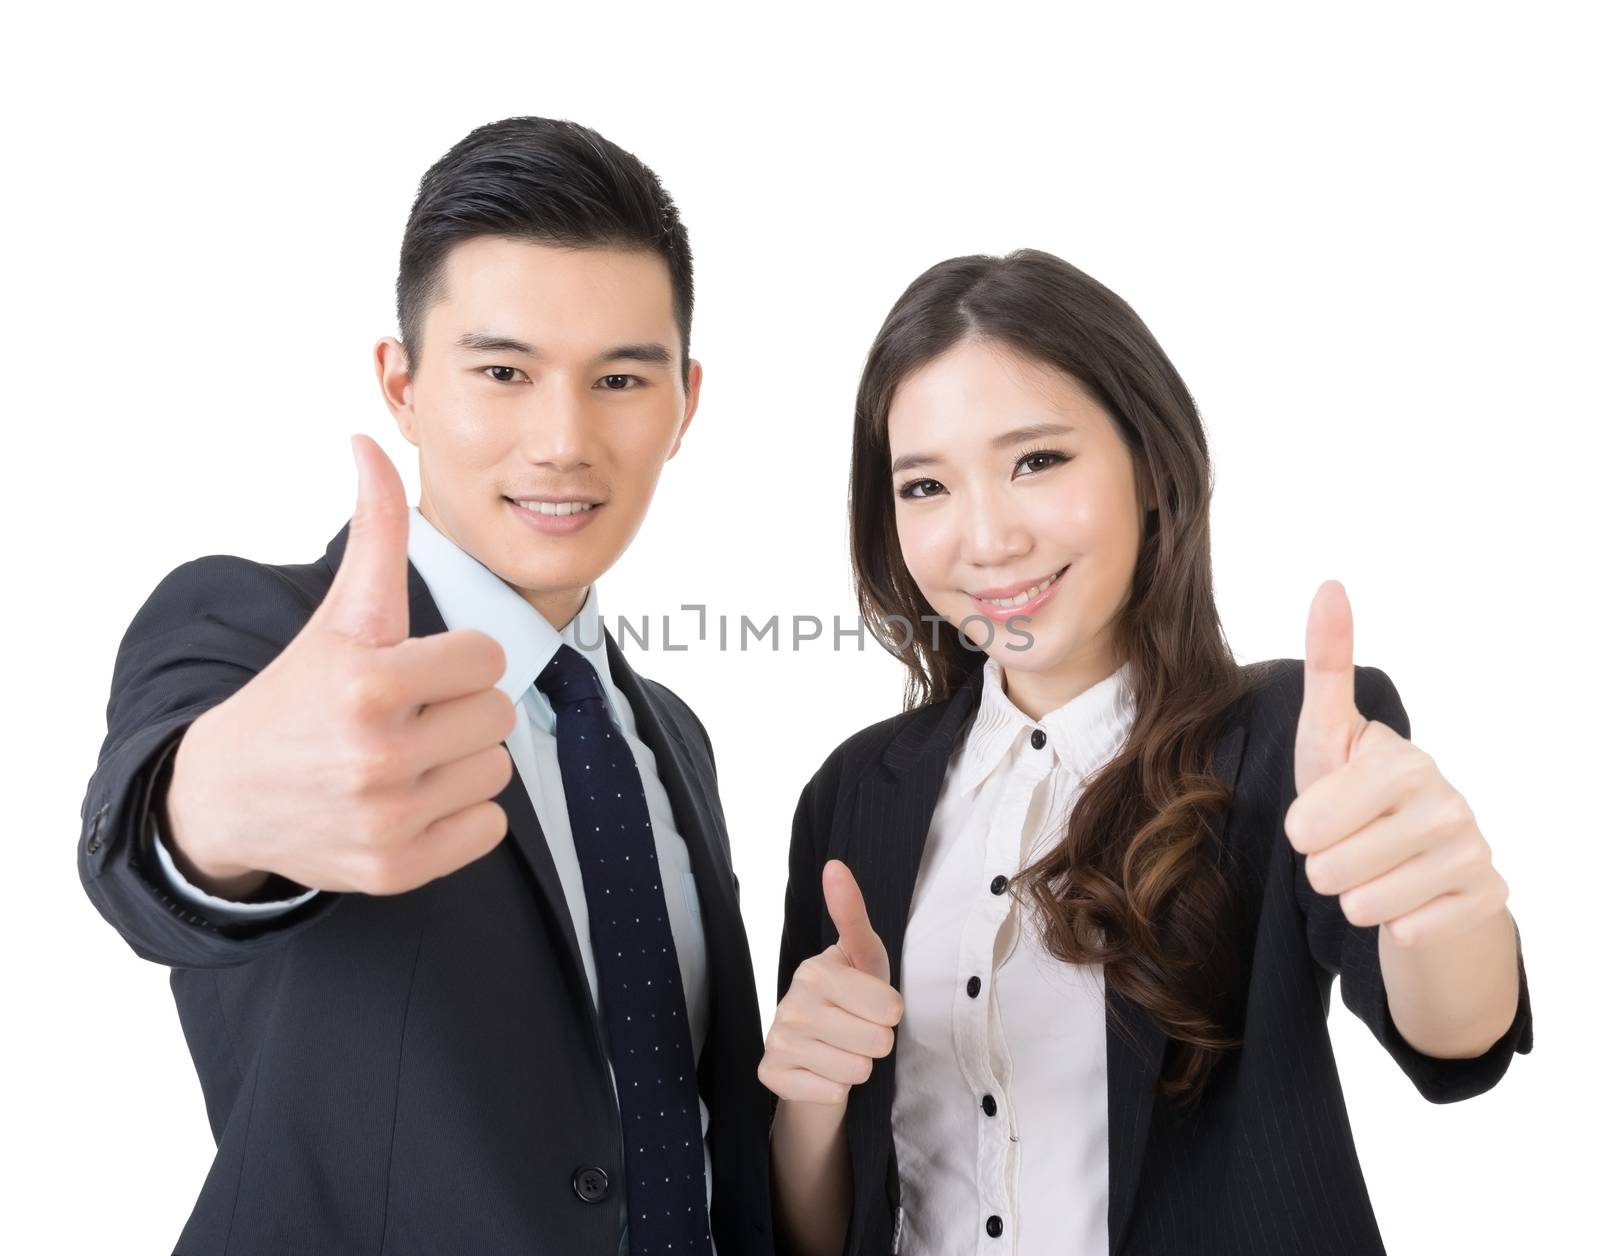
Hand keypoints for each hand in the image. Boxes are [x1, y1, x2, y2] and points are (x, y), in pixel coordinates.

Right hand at [163, 434, 517, 896]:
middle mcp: (377, 757)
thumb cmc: (299, 692)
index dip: (455, 658)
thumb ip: (374, 531)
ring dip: (461, 760)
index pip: (487, 658)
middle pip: (499, 715)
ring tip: (404, 756)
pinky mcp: (395, 871)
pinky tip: (410, 799)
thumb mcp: (339, 614)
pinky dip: (459, 815)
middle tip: (407, 714)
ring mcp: (387, 821)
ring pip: (497, 770)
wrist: (225, 795)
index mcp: (367, 685)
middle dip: (460, 707)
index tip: (413, 668)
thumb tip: (368, 441)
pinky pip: (488, 828)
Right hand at [760, 860, 903, 1104]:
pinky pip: (832, 1093)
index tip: (870, 1004)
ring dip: (857, 1066)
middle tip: (856, 1030)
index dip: (890, 1012)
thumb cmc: (850, 999)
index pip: (891, 1008)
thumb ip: (853, 915)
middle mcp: (790, 1002)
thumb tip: (834, 865)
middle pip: (878, 1041)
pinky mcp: (771, 1074)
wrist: (815, 1052)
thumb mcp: (863, 958)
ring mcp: (777, 1039)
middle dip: (876, 1041)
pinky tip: (821, 1071)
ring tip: (840, 1050)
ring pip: (857, 1070)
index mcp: (815, 970)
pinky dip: (835, 1089)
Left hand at [1284, 579, 1508, 948]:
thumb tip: (1330, 584)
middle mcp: (1447, 799)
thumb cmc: (1356, 794)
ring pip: (1364, 904)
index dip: (1301, 831)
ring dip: (1357, 896)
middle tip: (1349, 846)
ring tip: (1374, 870)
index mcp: (1400, 760)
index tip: (1319, 816)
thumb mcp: (1327, 735)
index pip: (1307, 826)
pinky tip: (1410, 896)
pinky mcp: (1487, 897)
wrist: (1418, 864)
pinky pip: (1406, 931)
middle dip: (1326, 867)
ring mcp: (1473, 850)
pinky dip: (1396, 924)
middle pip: (1330, 870)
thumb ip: (1325, 666)